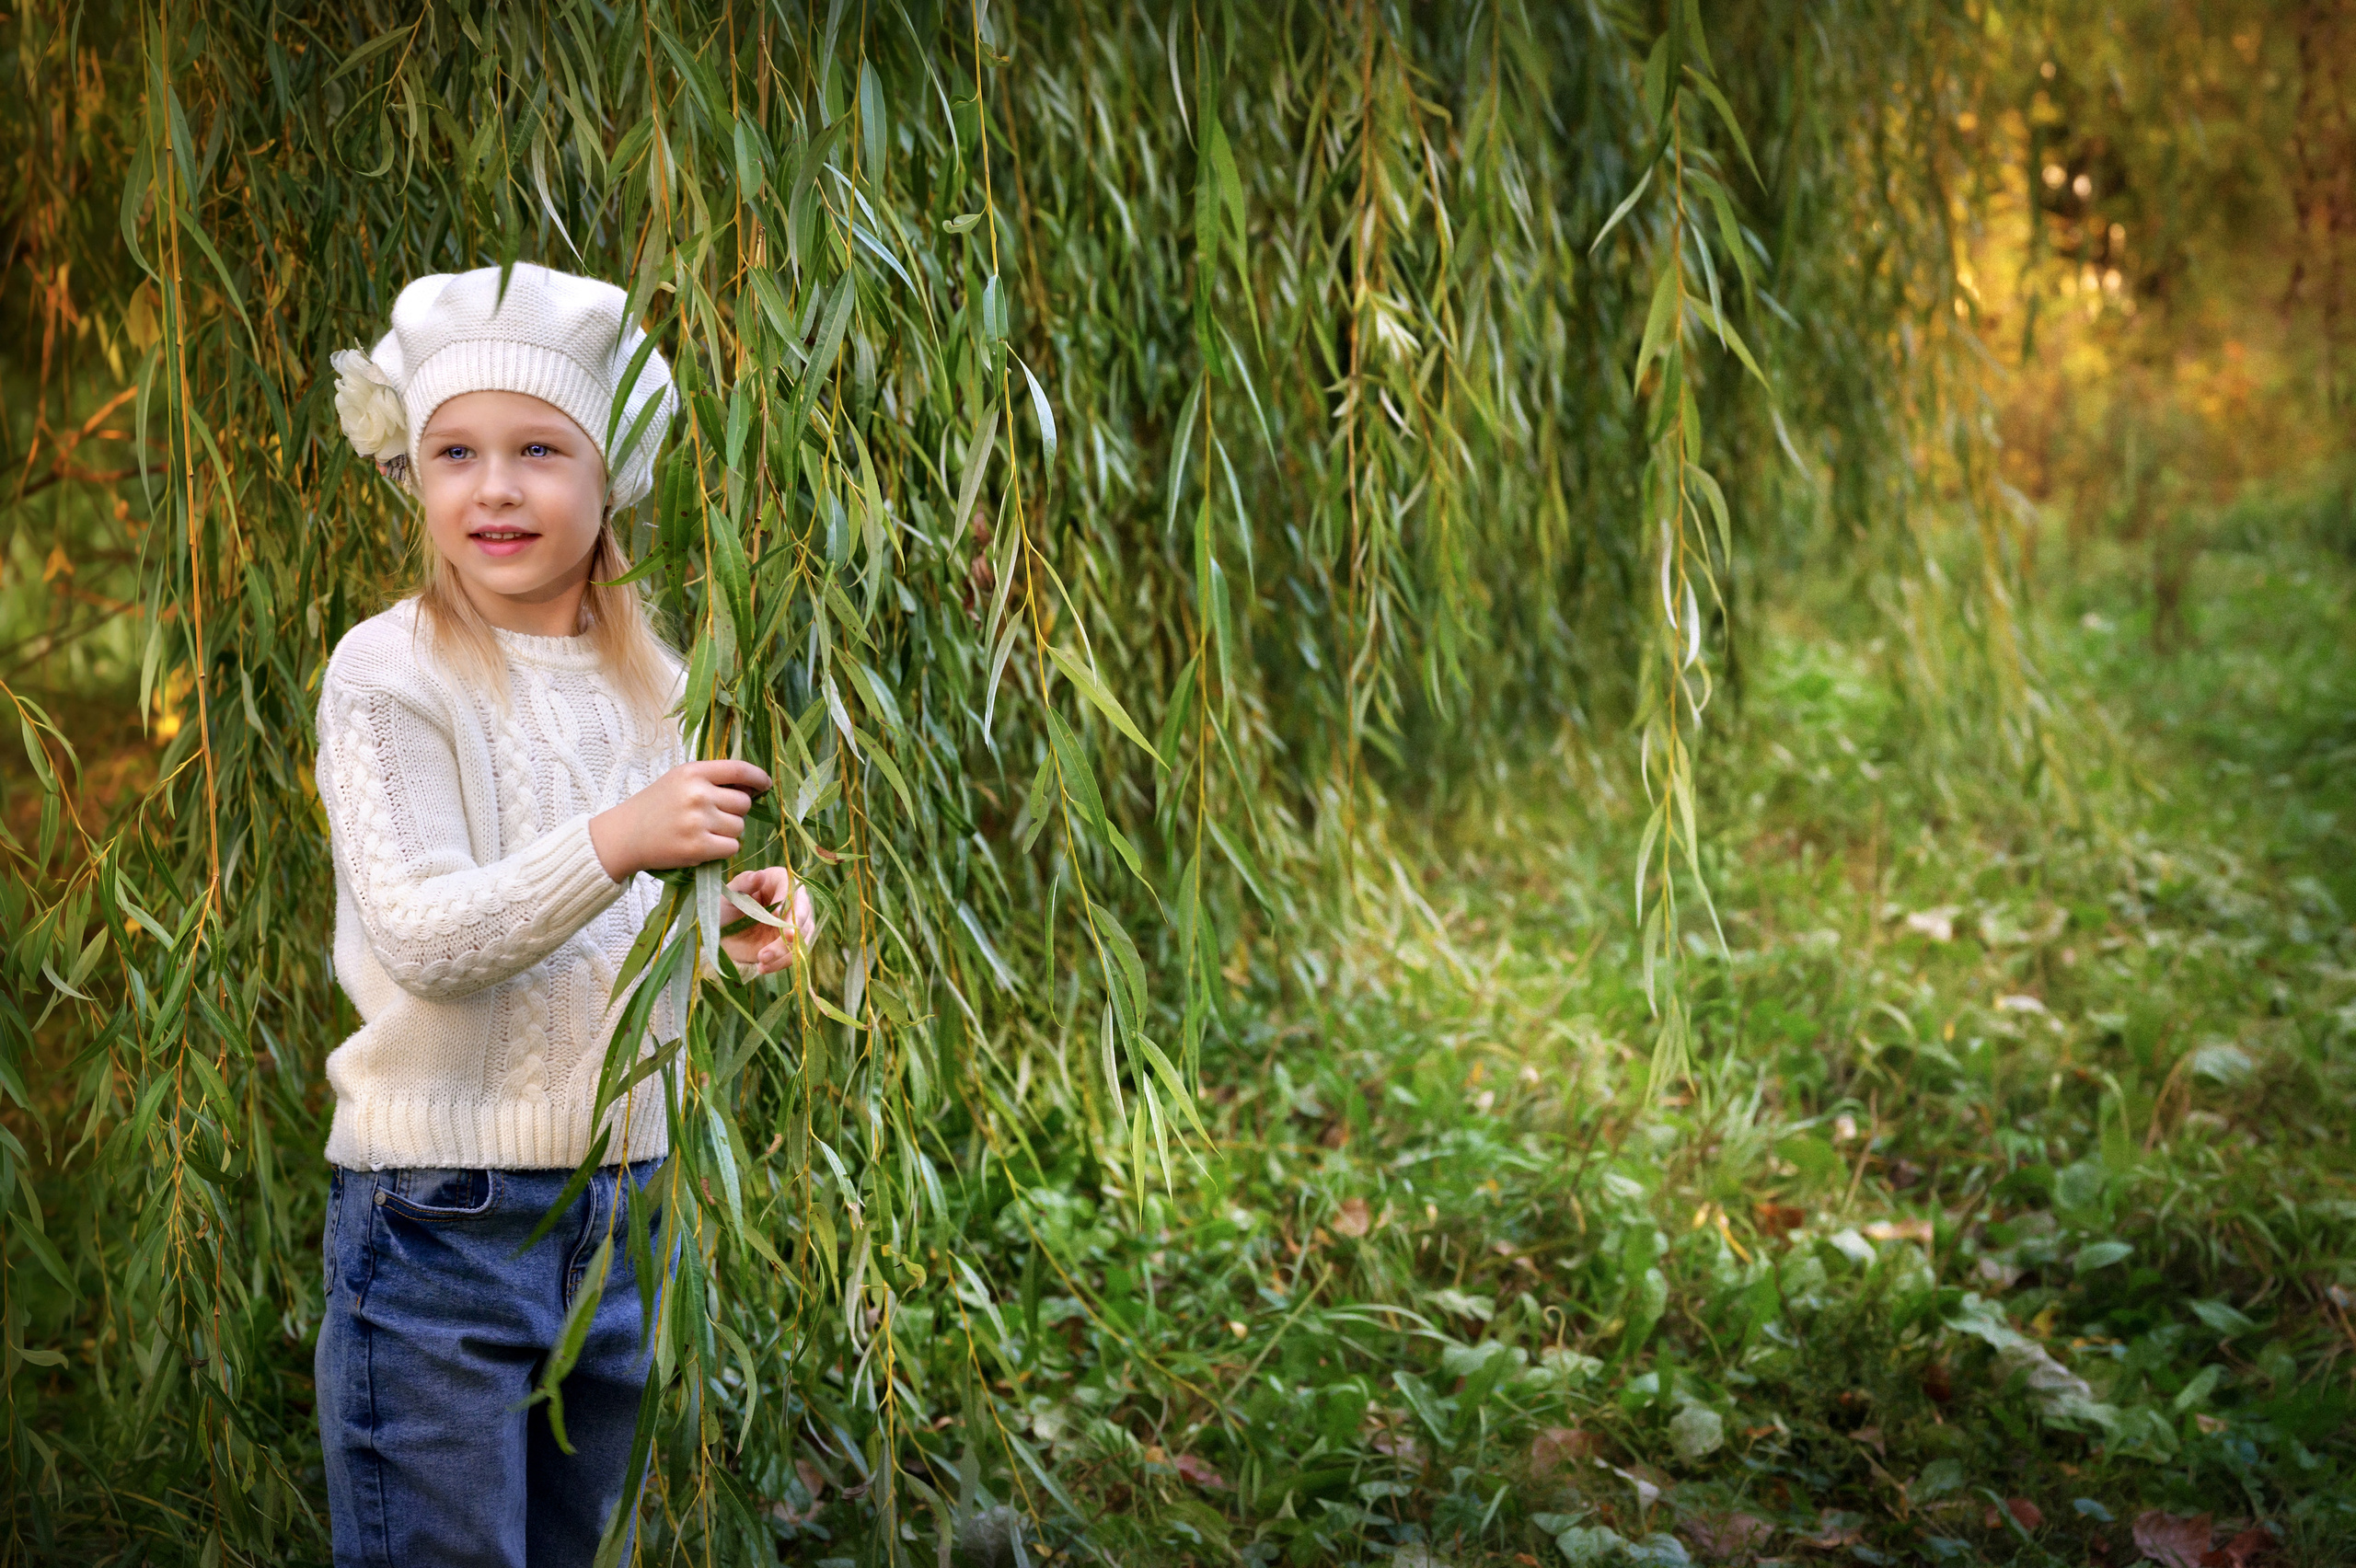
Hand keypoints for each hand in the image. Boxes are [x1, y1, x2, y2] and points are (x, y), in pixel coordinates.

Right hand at [589, 760, 772, 879]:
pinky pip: (732, 847)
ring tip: (704, 831)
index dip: (758, 777)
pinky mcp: (698, 847)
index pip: (739, 770)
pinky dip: (723, 849)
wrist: (624, 835)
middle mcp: (697, 794)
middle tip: (714, 817)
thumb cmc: (655, 806)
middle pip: (743, 803)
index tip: (764, 785)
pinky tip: (704, 845)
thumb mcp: (679, 781)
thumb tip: (752, 788)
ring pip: (739, 827)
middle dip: (735, 811)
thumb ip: (711, 780)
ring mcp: (698, 821)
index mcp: (693, 772)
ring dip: (728, 832)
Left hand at [719, 866, 816, 975]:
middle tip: (787, 938)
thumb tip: (759, 875)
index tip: (775, 914)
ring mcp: (795, 922)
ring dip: (784, 949)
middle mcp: (792, 899)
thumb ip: (743, 884)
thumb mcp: (729, 896)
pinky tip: (764, 967)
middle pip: (802, 912)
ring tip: (762, 959)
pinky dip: (781, 962)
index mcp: (777, 881)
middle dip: (794, 927)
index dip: (787, 900)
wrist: (724, 937)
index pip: (790, 886)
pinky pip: (795, 954)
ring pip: (801, 936)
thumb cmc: (726, 910)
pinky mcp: (794, 943)